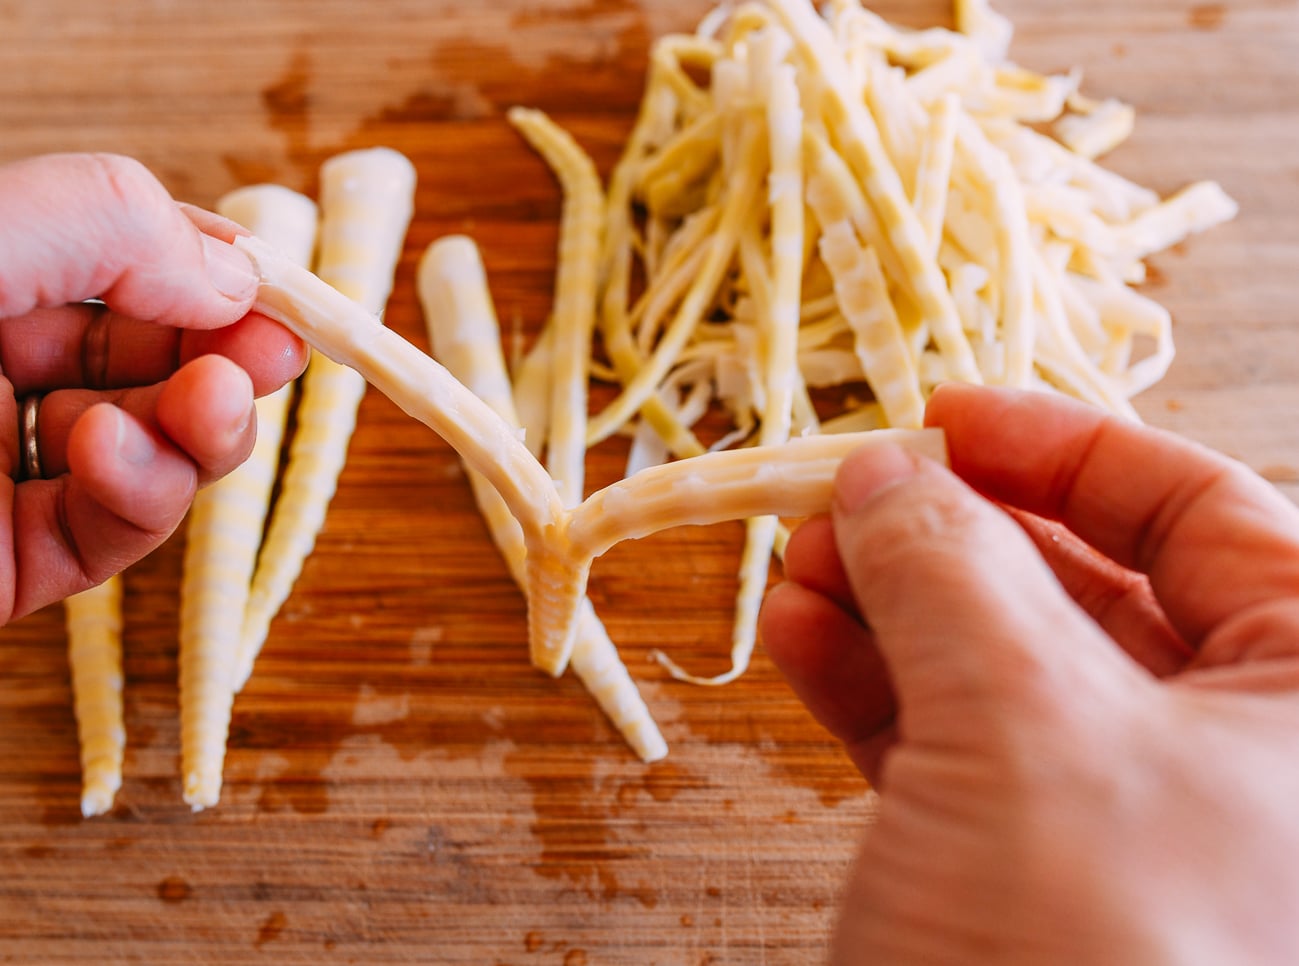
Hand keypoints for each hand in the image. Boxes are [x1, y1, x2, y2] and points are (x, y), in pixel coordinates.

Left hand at [0, 153, 306, 622]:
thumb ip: (109, 225)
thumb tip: (235, 281)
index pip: (123, 269)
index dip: (211, 276)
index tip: (281, 290)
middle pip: (155, 363)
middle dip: (230, 358)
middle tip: (282, 355)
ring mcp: (1, 474)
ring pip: (153, 451)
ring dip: (203, 430)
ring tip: (213, 405)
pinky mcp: (9, 567)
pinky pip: (111, 532)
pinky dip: (142, 495)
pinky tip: (115, 456)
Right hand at [761, 384, 1298, 963]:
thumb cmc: (1089, 959)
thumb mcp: (1026, 731)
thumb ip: (952, 572)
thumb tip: (886, 472)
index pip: (1204, 514)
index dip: (1065, 447)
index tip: (941, 413)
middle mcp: (1238, 760)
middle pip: (1085, 584)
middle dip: (950, 530)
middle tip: (839, 493)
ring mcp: (1122, 822)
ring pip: (1000, 665)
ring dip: (889, 601)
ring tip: (792, 561)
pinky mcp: (1024, 878)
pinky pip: (951, 746)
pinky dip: (872, 685)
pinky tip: (798, 636)